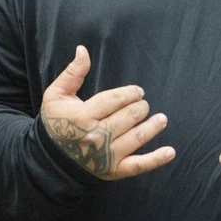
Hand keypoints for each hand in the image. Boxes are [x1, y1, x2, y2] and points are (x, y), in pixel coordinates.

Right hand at [38, 46, 173, 180]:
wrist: (50, 160)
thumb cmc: (55, 123)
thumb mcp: (56, 95)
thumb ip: (73, 73)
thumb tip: (83, 50)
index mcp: (83, 116)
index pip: (114, 100)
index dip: (129, 94)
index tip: (138, 92)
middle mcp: (96, 136)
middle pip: (128, 118)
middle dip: (140, 108)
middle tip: (143, 105)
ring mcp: (106, 156)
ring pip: (136, 138)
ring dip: (152, 127)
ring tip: (161, 119)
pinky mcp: (113, 170)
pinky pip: (138, 166)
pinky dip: (156, 159)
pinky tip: (170, 152)